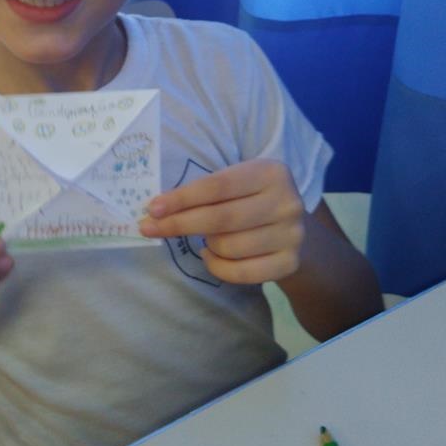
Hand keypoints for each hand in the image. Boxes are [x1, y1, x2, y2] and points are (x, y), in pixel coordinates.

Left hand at [139, 159, 304, 283]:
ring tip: (207, 239)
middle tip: (150, 228)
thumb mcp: (237, 183)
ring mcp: (292, 235)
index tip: (153, 209)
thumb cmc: (251, 200)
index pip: (218, 185)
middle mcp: (287, 202)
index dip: (183, 198)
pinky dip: (217, 267)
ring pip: (229, 247)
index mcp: (270, 172)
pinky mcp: (290, 263)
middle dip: (180, 224)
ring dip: (207, 245)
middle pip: (221, 218)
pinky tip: (212, 256)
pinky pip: (241, 273)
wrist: (295, 229)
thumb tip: (157, 210)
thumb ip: (205, 191)